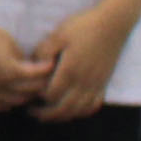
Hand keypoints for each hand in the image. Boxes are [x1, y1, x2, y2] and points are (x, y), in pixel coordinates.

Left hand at [29, 3, 135, 122]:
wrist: (112, 24)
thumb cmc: (83, 27)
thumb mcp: (58, 35)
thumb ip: (44, 51)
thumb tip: (33, 66)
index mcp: (70, 70)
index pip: (51, 94)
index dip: (38, 97)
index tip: (28, 92)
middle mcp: (84, 82)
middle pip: (64, 108)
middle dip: (46, 114)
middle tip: (32, 113)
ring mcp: (96, 84)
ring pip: (79, 110)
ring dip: (63, 117)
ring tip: (49, 116)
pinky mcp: (104, 83)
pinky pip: (94, 105)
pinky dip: (82, 112)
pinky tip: (73, 110)